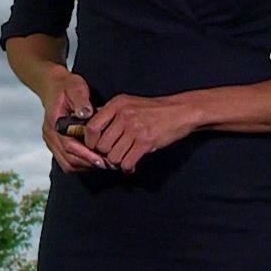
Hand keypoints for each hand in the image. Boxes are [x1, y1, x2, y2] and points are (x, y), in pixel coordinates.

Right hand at [40, 70, 110, 172]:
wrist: (54, 86)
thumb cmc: (66, 87)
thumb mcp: (75, 87)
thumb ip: (80, 101)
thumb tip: (86, 113)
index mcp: (53, 124)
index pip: (69, 146)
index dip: (86, 155)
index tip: (102, 160)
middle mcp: (50, 136)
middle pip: (68, 160)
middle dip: (89, 164)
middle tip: (109, 165)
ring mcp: (52, 141)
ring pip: (68, 164)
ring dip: (86, 166)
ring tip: (105, 164)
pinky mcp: (57, 144)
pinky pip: (68, 161)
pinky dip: (82, 163)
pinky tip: (96, 159)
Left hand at [83, 93, 198, 172]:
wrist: (180, 111)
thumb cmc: (153, 110)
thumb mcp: (128, 104)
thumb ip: (110, 114)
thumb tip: (90, 129)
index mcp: (117, 105)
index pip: (92, 127)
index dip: (90, 141)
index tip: (93, 147)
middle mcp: (124, 116)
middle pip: (101, 145)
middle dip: (105, 154)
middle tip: (111, 156)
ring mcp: (135, 129)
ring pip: (113, 156)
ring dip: (117, 162)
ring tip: (123, 159)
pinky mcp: (146, 142)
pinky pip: (127, 162)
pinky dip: (128, 167)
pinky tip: (131, 164)